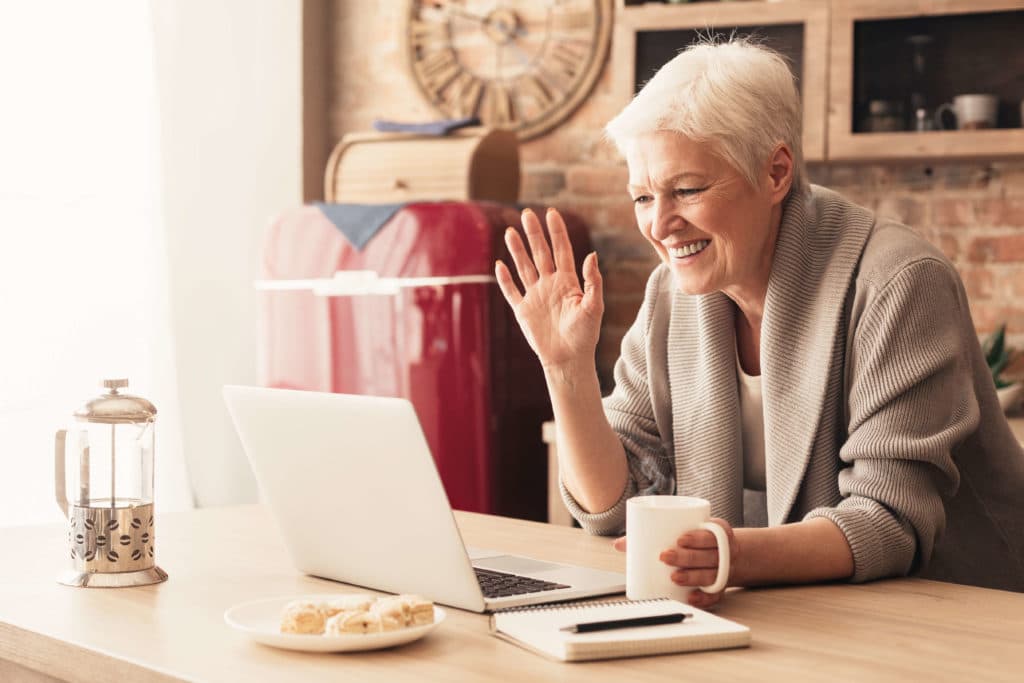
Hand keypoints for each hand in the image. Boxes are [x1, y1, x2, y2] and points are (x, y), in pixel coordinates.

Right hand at [495, 208, 602, 371]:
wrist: (569, 359)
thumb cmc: (585, 335)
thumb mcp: (594, 307)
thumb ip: (593, 282)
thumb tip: (591, 255)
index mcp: (568, 282)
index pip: (561, 250)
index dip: (557, 232)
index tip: (551, 213)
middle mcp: (550, 285)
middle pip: (540, 253)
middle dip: (534, 234)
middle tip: (526, 214)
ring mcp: (535, 296)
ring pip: (524, 267)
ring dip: (517, 250)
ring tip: (510, 231)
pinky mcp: (523, 311)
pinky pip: (511, 292)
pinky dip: (504, 279)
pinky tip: (499, 265)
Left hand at [612, 517, 738, 609]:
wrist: (726, 553)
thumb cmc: (699, 541)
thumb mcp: (685, 530)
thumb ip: (654, 533)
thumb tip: (620, 544)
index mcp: (718, 532)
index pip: (712, 533)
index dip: (698, 537)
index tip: (680, 539)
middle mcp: (726, 551)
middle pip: (710, 556)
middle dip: (688, 557)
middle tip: (665, 557)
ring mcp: (725, 570)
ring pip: (712, 575)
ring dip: (694, 577)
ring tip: (674, 577)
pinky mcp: (721, 587)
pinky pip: (716, 595)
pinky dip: (704, 598)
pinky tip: (691, 597)